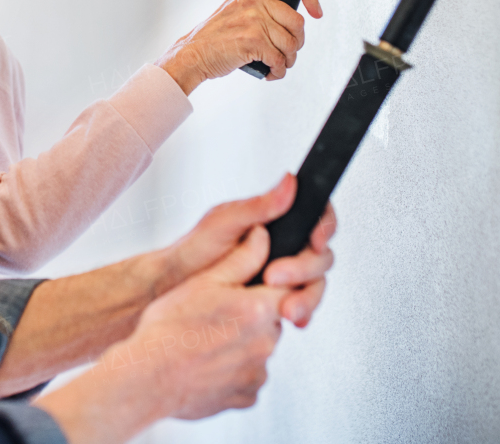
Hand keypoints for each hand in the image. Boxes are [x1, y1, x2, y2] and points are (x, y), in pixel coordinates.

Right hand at [107, 226, 297, 419]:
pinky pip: (248, 376)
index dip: (268, 285)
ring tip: (206, 340)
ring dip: (242, 343)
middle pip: (271, 320)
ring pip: (259, 349)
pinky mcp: (246, 396)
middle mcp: (266, 343)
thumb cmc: (169, 328)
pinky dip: (233, 370)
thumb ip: (242, 258)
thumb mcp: (204, 281)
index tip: (247, 289)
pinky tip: (208, 362)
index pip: (286, 289)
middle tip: (216, 315)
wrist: (148, 377)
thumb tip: (263, 237)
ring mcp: (257, 373)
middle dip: (251, 315)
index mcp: (259, 309)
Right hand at [156, 0, 322, 93]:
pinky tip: (270, 71)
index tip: (316, 11)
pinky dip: (278, 70)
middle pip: (297, 21)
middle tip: (288, 50)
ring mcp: (253, 18)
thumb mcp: (238, 6)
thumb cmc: (216, 35)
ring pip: (291, 43)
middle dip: (297, 42)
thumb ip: (263, 4)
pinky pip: (280, 59)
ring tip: (277, 63)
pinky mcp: (253, 40)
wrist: (193, 53)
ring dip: (288, 59)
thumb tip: (294, 17)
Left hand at [158, 173, 334, 322]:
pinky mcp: (278, 298)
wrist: (175, 287)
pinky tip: (290, 318)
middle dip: (306, 269)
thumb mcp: (225, 222)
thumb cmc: (194, 249)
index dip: (324, 226)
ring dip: (307, 296)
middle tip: (275, 276)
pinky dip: (301, 312)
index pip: (315, 216)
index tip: (314, 240)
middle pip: (320, 255)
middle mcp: (284, 245)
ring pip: (315, 282)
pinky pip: (302, 304)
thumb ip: (259, 206)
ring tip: (286, 308)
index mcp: (275, 220)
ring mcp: (283, 272)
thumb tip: (289, 181)